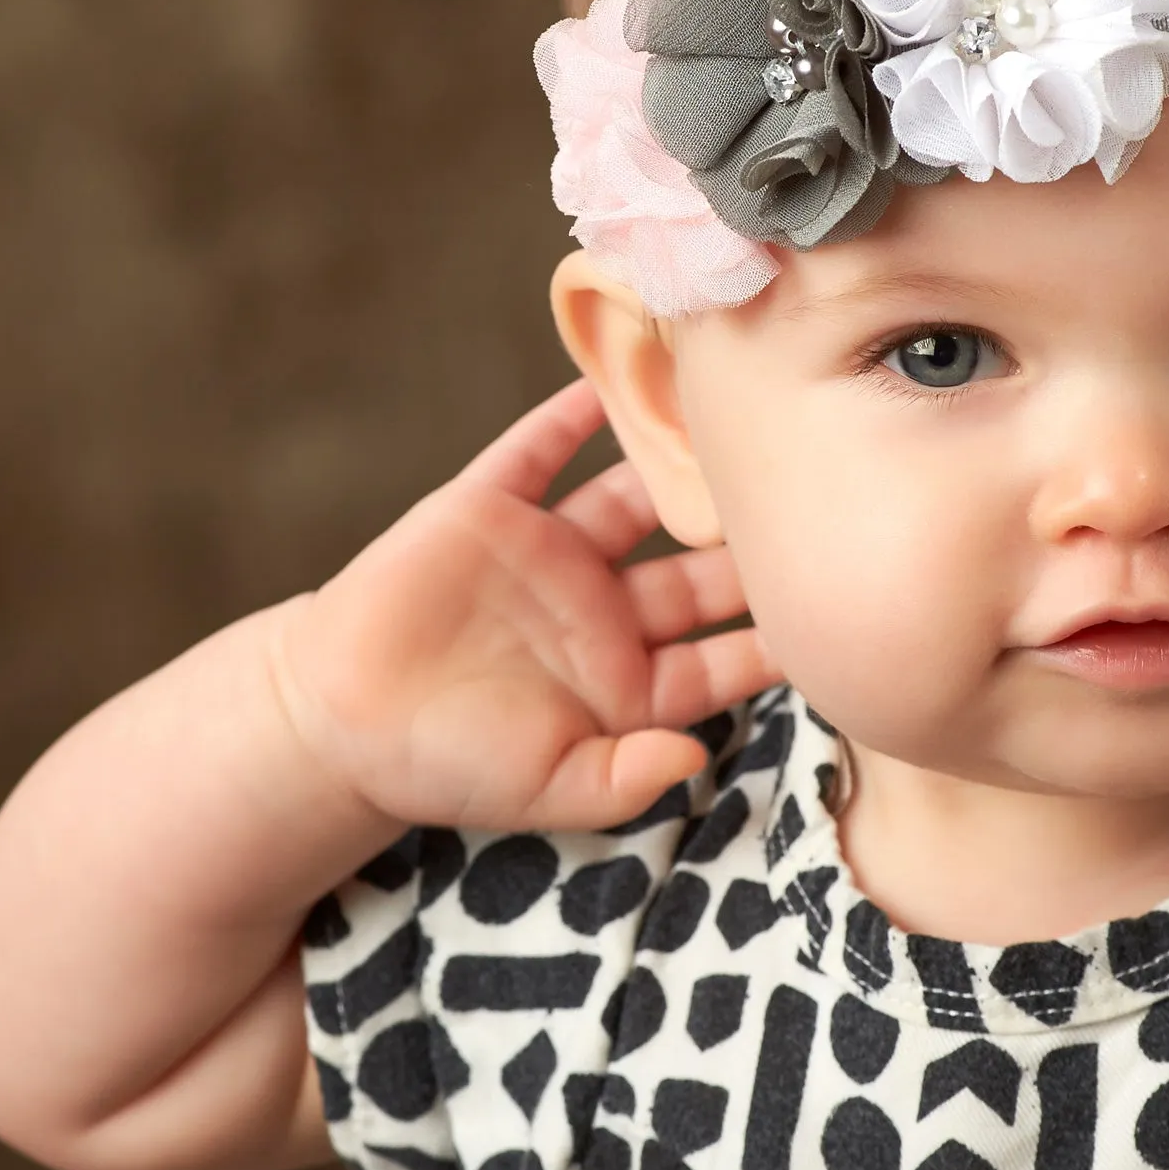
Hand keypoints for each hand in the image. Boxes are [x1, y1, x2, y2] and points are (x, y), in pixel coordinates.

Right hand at [270, 379, 779, 833]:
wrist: (336, 725)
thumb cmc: (446, 768)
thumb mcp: (548, 789)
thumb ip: (624, 780)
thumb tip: (694, 760)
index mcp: (628, 682)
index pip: (721, 658)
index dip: (773, 637)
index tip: (832, 610)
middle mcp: (602, 611)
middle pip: (695, 570)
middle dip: (748, 542)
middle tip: (811, 499)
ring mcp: (548, 555)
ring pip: (630, 498)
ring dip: (674, 464)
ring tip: (729, 418)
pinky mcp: (487, 511)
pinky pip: (536, 451)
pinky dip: (568, 416)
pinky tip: (610, 380)